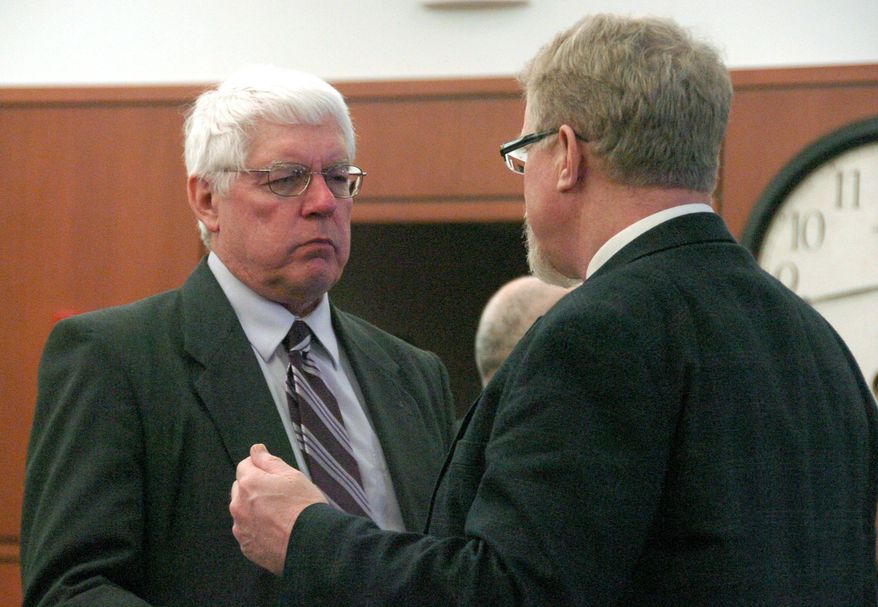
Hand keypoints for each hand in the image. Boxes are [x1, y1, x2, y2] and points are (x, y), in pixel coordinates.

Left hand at [230, 444, 326, 574]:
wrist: (311, 543)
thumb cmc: (304, 507)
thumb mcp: (292, 475)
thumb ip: (269, 461)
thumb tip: (256, 450)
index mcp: (249, 484)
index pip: (244, 466)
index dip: (259, 466)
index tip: (271, 473)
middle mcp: (239, 506)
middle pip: (240, 489)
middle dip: (254, 488)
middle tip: (278, 495)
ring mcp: (241, 528)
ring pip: (242, 511)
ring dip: (253, 509)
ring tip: (278, 515)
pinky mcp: (246, 547)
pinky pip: (247, 532)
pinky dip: (257, 529)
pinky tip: (275, 530)